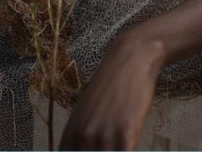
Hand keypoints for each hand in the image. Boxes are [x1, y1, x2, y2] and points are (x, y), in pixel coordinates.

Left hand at [59, 31, 164, 149]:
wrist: (129, 59)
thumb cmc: (109, 85)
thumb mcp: (86, 111)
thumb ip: (80, 138)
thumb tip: (77, 150)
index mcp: (70, 135)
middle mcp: (83, 137)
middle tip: (109, 150)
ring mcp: (104, 136)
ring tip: (120, 147)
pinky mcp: (126, 132)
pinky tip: (130, 147)